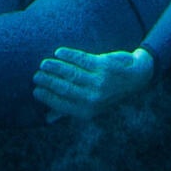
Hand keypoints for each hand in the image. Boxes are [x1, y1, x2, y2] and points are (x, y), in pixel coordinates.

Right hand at [33, 46, 153, 121]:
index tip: (35, 90)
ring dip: (55, 67)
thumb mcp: (92, 106)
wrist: (136, 78)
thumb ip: (69, 110)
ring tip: (44, 63)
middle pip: (65, 88)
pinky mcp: (104, 65)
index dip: (47, 97)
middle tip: (36, 75)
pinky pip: (82, 59)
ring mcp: (100, 81)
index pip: (62, 104)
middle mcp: (94, 98)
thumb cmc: (108, 93)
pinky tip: (59, 52)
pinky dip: (69, 55)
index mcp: (89, 111)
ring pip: (71, 73)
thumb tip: (47, 118)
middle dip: (48, 82)